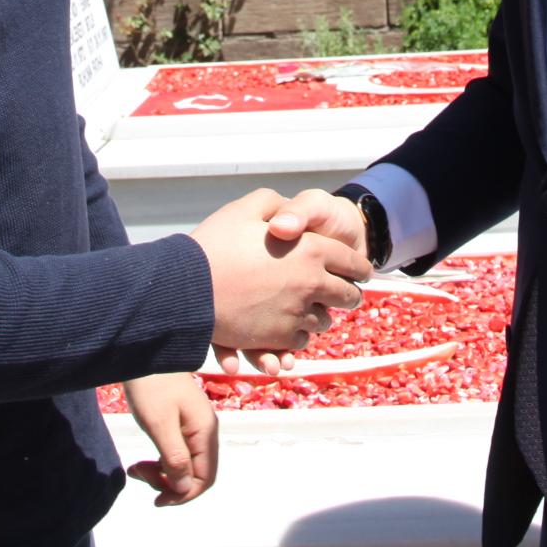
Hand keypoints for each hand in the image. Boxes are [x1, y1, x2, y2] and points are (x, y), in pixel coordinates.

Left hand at [120, 372, 216, 506]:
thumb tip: (184, 488)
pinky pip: (178, 453)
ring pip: (186, 465)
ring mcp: (195, 426)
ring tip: (136, 468)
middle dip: (169, 483)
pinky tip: (143, 460)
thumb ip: (175, 457)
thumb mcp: (160, 424)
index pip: (204, 478)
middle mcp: (205, 431)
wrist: (145, 351)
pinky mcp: (182, 422)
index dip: (183, 495)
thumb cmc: (151, 385)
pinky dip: (161, 462)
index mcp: (205, 432)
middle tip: (139, 474)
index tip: (157, 499)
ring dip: (163, 474)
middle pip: (196, 474)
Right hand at [191, 188, 368, 358]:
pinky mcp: (277, 338)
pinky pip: (300, 341)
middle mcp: (311, 283)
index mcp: (311, 249)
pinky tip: (287, 326)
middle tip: (345, 294)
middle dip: (348, 295)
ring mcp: (295, 314)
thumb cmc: (215, 244)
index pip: (352, 262)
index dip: (359, 267)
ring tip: (313, 311)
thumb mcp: (246, 208)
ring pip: (324, 322)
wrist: (185, 287)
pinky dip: (298, 335)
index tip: (360, 271)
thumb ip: (276, 205)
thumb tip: (290, 217)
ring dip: (322, 316)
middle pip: (347, 296)